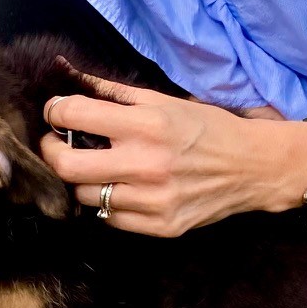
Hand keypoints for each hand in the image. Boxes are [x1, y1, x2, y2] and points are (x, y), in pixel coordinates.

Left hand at [40, 75, 306, 235]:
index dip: (56, 112)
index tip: (56, 113)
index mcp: (147, 125)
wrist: (254, 167)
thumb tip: (71, 80)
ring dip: (83, 180)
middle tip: (57, 144)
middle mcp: (147, 164)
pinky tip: (121, 188)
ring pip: (85, 196)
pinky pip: (111, 219)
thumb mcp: (164, 100)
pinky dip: (108, 203)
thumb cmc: (207, 127)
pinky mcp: (162, 226)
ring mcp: (154, 200)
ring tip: (96, 166)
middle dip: (52, 151)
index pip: (74, 116)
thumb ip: (115, 92)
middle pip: (67, 166)